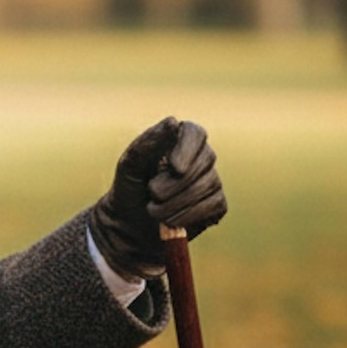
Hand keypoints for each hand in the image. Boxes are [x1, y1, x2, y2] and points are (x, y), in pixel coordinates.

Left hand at [89, 116, 225, 278]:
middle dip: (175, 184)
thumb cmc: (130, 189)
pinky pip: (215, 205)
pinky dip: (191, 215)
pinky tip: (172, 221)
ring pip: (208, 185)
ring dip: (178, 203)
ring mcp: (211, 179)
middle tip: (152, 195)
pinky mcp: (216, 204)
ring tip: (154, 211)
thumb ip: (148, 142)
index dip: (188, 149)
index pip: (195, 133)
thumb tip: (173, 122)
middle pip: (204, 161)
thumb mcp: (130, 165)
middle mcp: (199, 157)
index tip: (174, 168)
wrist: (130, 225)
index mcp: (179, 140)